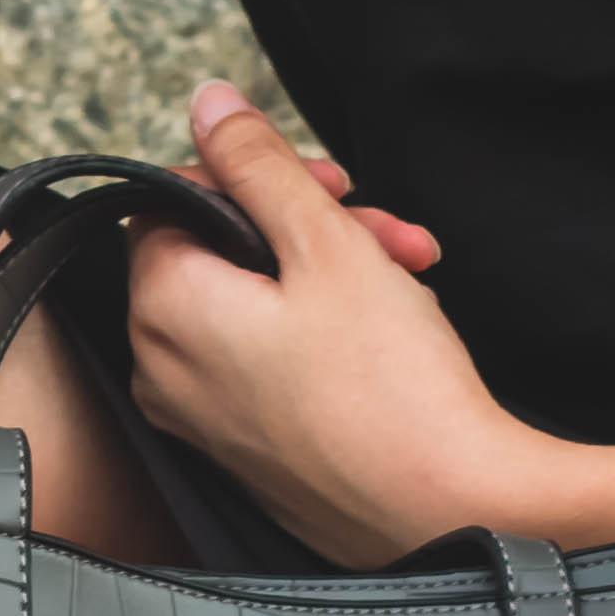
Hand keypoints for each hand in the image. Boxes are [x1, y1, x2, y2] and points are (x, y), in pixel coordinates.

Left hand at [124, 80, 532, 565]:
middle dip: (310, 227)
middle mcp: (163, 368)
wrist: (451, 511)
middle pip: (219, 251)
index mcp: (164, 307)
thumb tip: (209, 104)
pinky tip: (391, 328)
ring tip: (409, 277)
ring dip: (331, 273)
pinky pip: (265, 362)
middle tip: (387, 233)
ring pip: (251, 304)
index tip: (329, 184)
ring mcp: (200, 417)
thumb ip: (260, 164)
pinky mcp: (244, 450)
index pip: (172, 200)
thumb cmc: (392, 386)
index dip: (254, 177)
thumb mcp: (327, 243)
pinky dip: (321, 331)